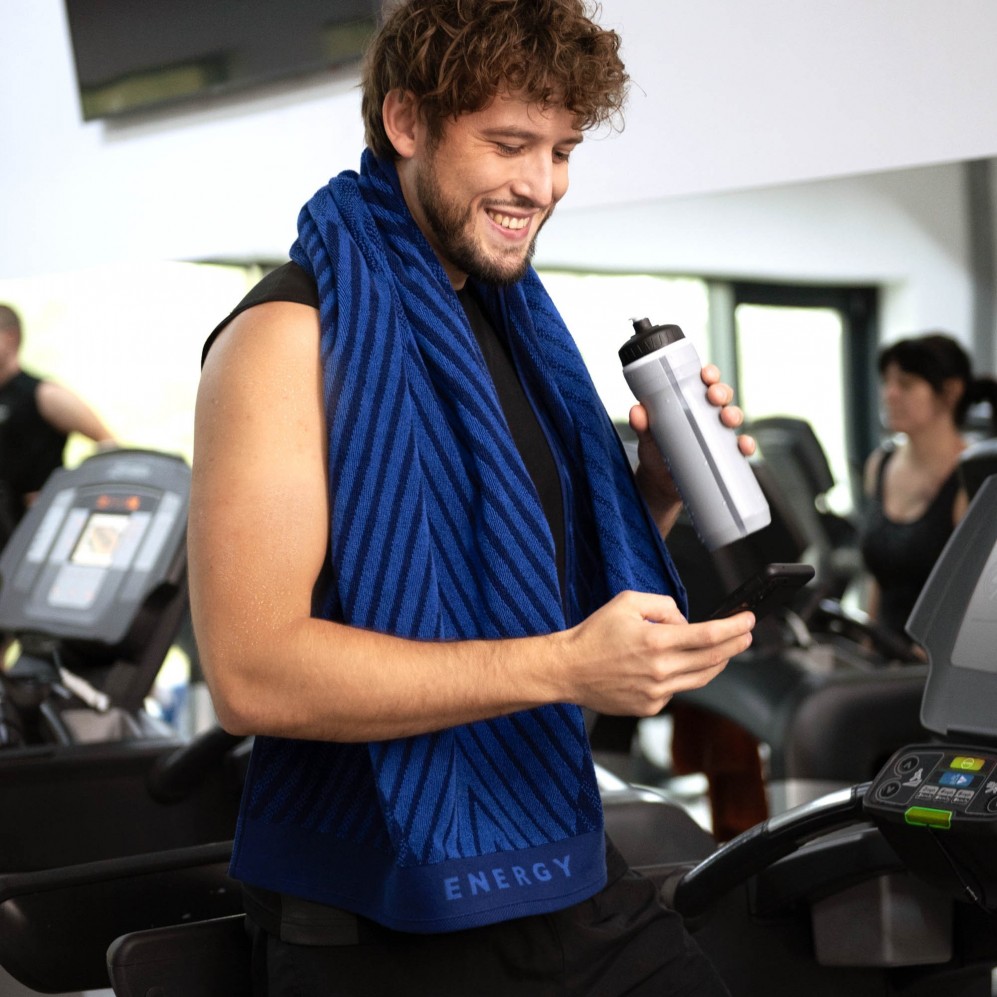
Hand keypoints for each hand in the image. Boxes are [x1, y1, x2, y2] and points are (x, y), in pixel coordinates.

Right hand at [558, 590, 753, 715]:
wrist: (568, 669)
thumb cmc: (593, 635)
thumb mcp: (627, 602)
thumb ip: (663, 606)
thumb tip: (684, 621)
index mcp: (656, 641)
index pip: (708, 635)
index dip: (734, 627)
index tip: (747, 620)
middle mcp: (660, 669)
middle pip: (713, 659)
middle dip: (735, 644)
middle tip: (745, 635)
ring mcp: (656, 692)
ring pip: (701, 678)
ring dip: (718, 663)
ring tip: (724, 650)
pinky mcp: (650, 706)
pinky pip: (678, 690)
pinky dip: (684, 676)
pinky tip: (676, 666)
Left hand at [629, 364, 754, 525]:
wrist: (661, 485)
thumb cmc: (656, 454)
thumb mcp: (647, 438)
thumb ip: (642, 425)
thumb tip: (636, 411)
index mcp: (689, 403)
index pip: (702, 382)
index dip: (709, 374)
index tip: (706, 374)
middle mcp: (706, 415)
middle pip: (721, 396)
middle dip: (721, 392)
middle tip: (714, 396)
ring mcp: (717, 434)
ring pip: (733, 417)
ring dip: (734, 414)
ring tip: (727, 419)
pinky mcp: (725, 454)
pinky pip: (740, 447)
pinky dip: (746, 445)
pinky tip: (743, 446)